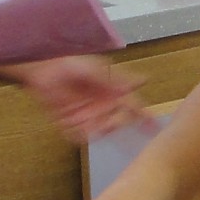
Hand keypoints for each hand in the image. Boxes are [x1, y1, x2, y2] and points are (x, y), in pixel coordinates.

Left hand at [1, 55, 147, 141]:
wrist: (44, 69)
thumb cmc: (72, 64)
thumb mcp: (95, 68)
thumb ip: (116, 79)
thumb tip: (143, 80)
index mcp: (113, 94)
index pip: (133, 107)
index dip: (145, 117)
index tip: (154, 126)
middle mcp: (103, 108)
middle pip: (119, 122)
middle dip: (118, 124)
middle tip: (112, 121)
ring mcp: (88, 117)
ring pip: (101, 131)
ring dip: (101, 131)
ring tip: (98, 125)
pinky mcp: (71, 124)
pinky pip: (79, 136)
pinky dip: (80, 135)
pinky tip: (80, 128)